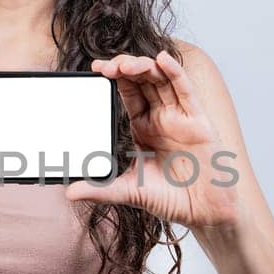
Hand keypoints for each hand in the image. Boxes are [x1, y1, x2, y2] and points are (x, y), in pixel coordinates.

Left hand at [66, 49, 239, 230]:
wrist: (204, 214)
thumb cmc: (172, 199)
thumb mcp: (129, 191)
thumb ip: (101, 189)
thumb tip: (69, 193)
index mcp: (144, 127)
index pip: (128, 92)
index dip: (114, 77)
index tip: (95, 69)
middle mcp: (162, 117)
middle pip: (143, 80)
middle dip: (125, 68)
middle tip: (106, 67)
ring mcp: (181, 117)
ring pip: (162, 80)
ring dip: (144, 67)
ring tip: (125, 64)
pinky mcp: (199, 121)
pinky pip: (186, 91)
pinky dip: (176, 73)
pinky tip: (163, 60)